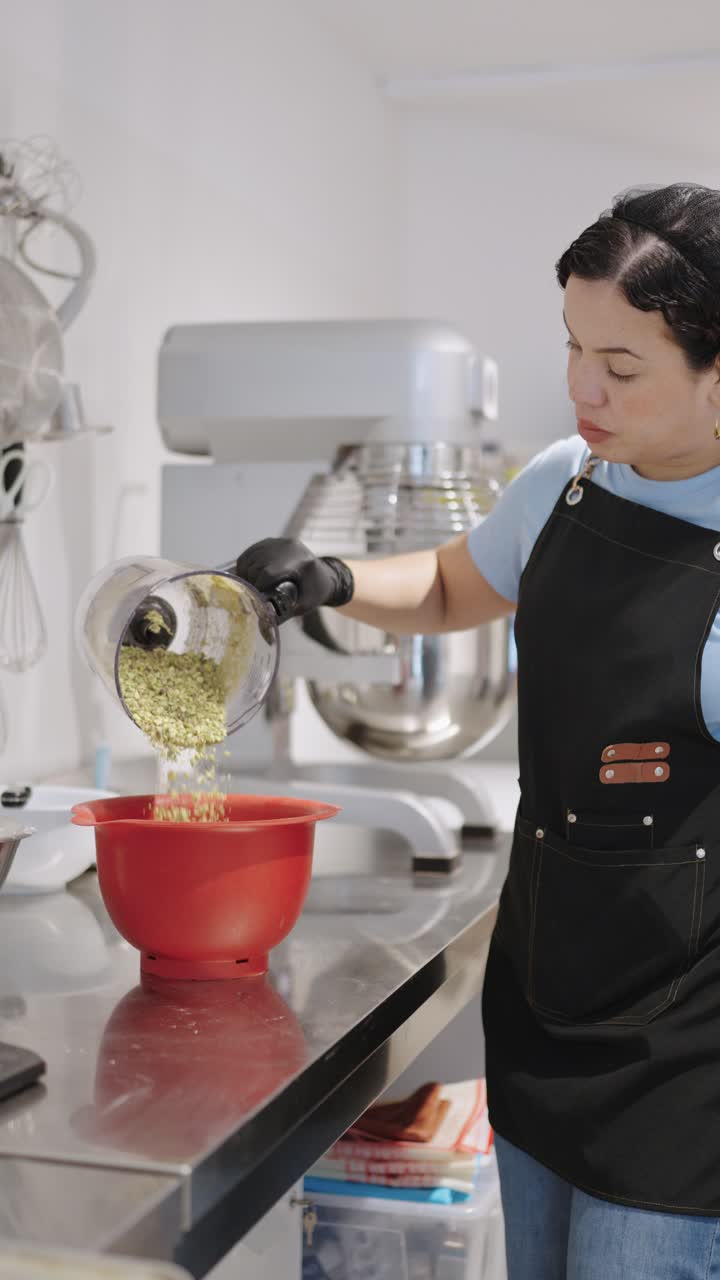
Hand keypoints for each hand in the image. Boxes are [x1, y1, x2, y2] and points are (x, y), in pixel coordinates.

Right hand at [234, 537, 353, 622]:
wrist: (325, 577)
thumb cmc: (315, 594)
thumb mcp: (302, 607)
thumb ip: (283, 616)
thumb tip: (265, 633)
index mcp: (301, 562)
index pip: (269, 572)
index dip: (257, 586)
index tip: (252, 598)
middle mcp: (290, 547)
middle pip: (258, 564)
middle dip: (249, 581)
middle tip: (247, 595)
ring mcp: (280, 542)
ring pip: (251, 557)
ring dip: (244, 573)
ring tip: (246, 587)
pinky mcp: (273, 541)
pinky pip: (251, 552)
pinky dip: (245, 565)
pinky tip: (246, 576)